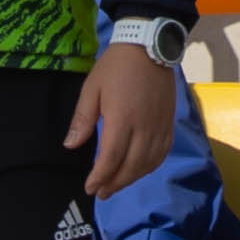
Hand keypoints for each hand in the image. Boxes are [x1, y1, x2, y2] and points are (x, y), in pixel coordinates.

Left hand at [66, 32, 177, 198]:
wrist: (149, 46)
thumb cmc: (115, 66)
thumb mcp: (91, 88)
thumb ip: (82, 119)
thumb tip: (70, 146)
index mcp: (122, 118)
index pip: (111, 158)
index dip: (100, 177)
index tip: (90, 187)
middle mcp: (144, 126)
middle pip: (131, 166)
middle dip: (115, 183)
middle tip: (101, 193)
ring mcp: (160, 125)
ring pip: (148, 162)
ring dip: (132, 178)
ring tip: (117, 185)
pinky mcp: (169, 123)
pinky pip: (162, 152)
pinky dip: (151, 166)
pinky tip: (140, 170)